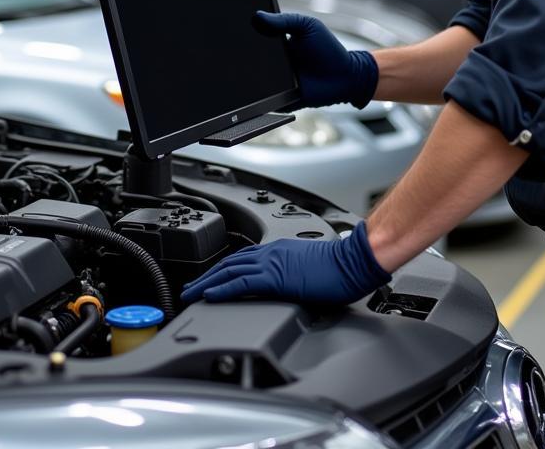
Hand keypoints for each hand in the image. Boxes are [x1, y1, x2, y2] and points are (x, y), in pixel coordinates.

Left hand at [181, 220, 391, 304]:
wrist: (354, 260)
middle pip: (230, 262)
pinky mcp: (275, 278)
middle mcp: (272, 252)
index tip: (211, 278)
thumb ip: (296, 274)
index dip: (224, 268)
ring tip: (191, 293)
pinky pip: (241, 283)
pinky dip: (222, 288)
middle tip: (190, 287)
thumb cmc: (342, 266)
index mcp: (280, 249)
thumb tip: (294, 286)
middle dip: (207, 275)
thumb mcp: (311, 268)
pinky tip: (209, 295)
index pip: (244, 258)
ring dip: (207, 282)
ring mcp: (272, 263)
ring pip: (229, 271)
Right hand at [254, 11, 378, 107]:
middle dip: (245, 55)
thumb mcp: (308, 26)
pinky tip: (263, 89)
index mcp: (276, 43)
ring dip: (251, 76)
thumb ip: (284, 20)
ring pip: (253, 80)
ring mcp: (275, 82)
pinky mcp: (279, 100)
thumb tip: (257, 16)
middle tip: (243, 51)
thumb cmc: (329, 50)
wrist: (345, 78)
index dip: (246, 34)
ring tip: (256, 69)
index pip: (254, 38)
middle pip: (250, 59)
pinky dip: (260, 98)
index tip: (237, 27)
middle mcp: (272, 62)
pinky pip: (264, 101)